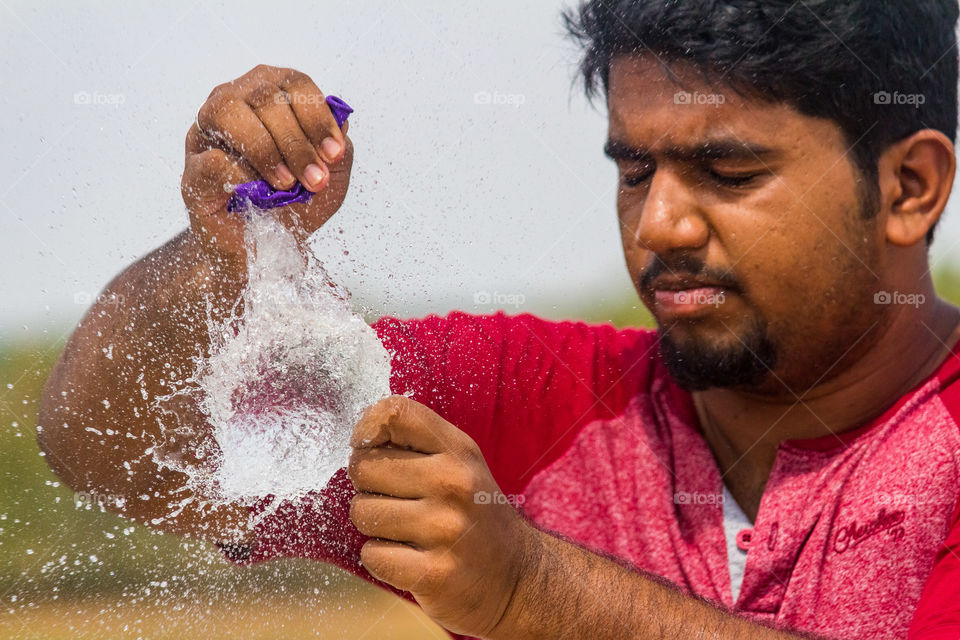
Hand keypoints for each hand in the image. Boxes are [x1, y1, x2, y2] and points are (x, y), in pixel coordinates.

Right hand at [181, 64, 353, 269]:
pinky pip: (212, 158)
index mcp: (272, 95)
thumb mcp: (332, 176)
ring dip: (267, 151)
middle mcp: (236, 101)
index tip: (334, 154)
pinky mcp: (193, 170)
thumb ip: (340, 147)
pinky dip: (240, 174)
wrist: (264, 249)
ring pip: (230, 113)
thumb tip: (340, 123)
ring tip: (286, 184)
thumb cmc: (294, 203)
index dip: (317, 117)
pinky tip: (257, 191)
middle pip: (265, 97)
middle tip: (315, 180)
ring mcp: (208, 133)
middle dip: (297, 142)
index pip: (294, 84)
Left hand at [347, 395, 541, 636]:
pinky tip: (409, 558)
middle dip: (368, 486)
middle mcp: (454, 484)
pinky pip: (371, 555)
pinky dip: (381, 559)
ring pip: (362, 512)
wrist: (517, 576)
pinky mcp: (434, 573)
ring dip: (374, 524)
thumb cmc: (473, 513)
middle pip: (364, 467)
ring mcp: (445, 530)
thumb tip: (361, 435)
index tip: (367, 446)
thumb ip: (417, 441)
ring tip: (406, 530)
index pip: (395, 413)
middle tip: (397, 500)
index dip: (367, 427)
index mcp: (458, 451)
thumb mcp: (461, 464)